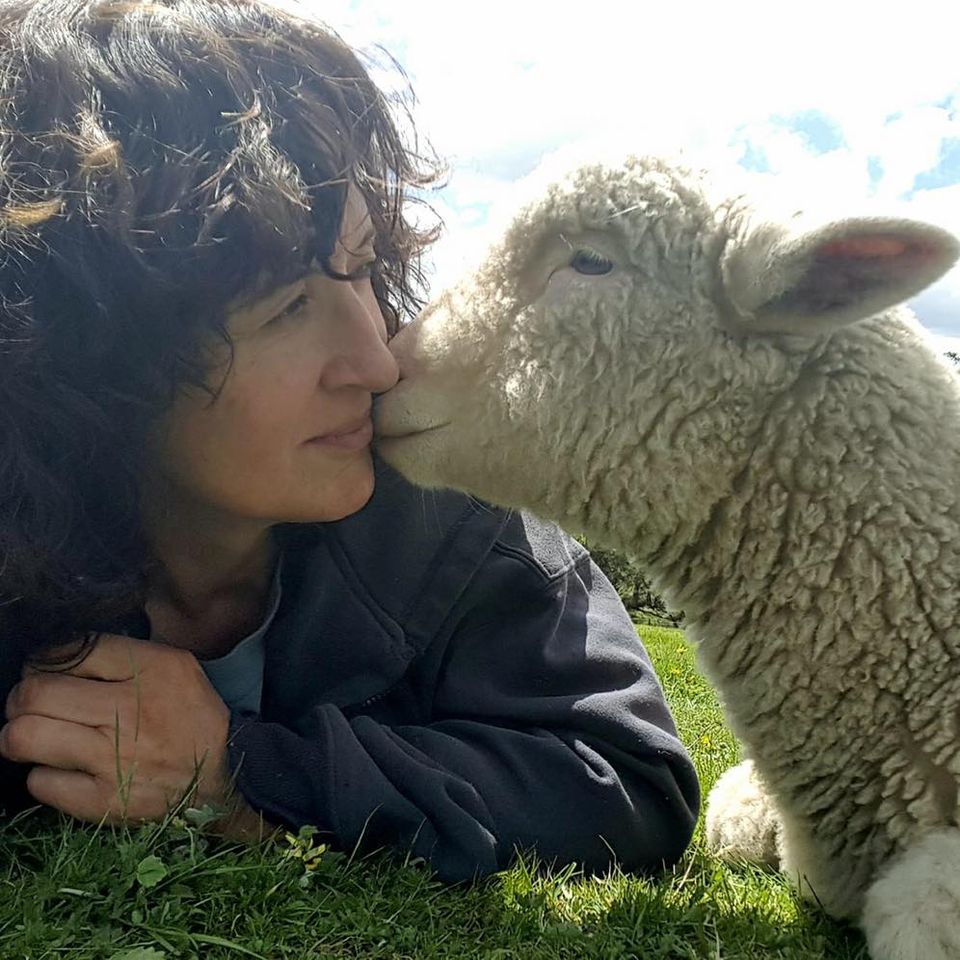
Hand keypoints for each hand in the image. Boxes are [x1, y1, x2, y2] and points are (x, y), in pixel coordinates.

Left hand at [0, 634, 243, 826]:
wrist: (226, 775)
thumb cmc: (191, 716)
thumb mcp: (174, 666)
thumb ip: (122, 654)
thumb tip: (56, 653)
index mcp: (151, 669)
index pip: (71, 649)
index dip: (44, 659)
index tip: (44, 670)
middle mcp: (130, 710)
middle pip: (34, 692)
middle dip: (21, 697)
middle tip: (30, 704)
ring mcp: (113, 759)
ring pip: (24, 736)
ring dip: (20, 735)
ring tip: (36, 736)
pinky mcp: (103, 801)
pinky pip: (40, 782)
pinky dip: (44, 775)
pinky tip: (64, 769)